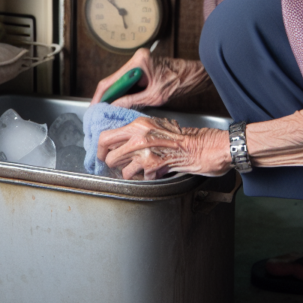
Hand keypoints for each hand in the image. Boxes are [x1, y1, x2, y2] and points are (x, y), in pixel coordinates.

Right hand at [90, 49, 210, 108]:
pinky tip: (120, 105)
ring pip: (121, 83)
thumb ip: (132, 102)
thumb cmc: (180, 83)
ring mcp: (139, 63)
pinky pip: (129, 83)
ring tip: (108, 111)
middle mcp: (137, 59)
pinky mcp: (143, 69)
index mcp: (138, 62)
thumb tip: (114, 107)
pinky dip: (124, 94)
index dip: (101, 96)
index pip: (111, 80)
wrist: (196, 77)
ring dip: (116, 97)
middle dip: (107, 98)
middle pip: (114, 81)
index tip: (94, 108)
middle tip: (98, 112)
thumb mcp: (154, 97)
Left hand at [96, 117, 230, 179]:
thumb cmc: (183, 136)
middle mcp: (138, 138)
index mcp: (138, 125)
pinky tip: (154, 172)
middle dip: (114, 163)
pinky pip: (138, 177)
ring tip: (140, 169)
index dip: (100, 149)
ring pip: (122, 169)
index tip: (101, 154)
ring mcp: (145, 153)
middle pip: (110, 156)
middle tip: (120, 164)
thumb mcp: (157, 125)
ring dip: (129, 172)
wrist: (203, 147)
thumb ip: (137, 131)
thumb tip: (120, 140)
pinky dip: (144, 177)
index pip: (105, 137)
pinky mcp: (153, 167)